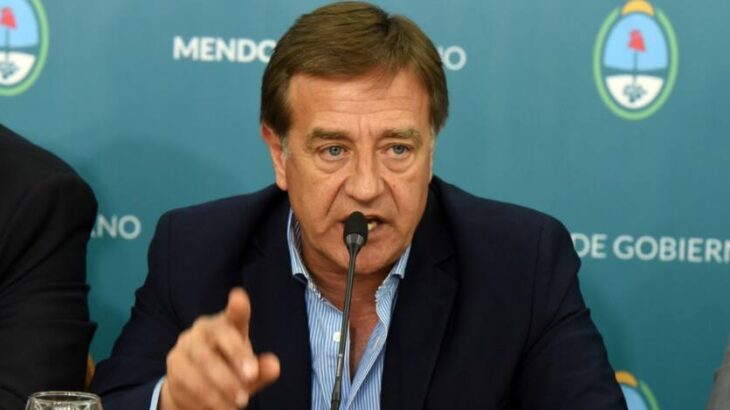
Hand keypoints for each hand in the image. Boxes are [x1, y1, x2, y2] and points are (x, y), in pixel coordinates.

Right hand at [160, 287, 279, 409]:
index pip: (234, 315)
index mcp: (226, 325)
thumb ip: (261, 369)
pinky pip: (185, 386)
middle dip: (230, 373)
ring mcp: (183, 348)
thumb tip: (274, 367)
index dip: (237, 308)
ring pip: (196, 370)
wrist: (195, 385)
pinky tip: (216, 409)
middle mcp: (202, 330)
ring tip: (234, 407)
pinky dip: (202, 402)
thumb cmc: (230, 369)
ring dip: (216, 393)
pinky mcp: (172, 368)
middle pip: (213, 347)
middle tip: (245, 397)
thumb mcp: (249, 370)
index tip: (239, 299)